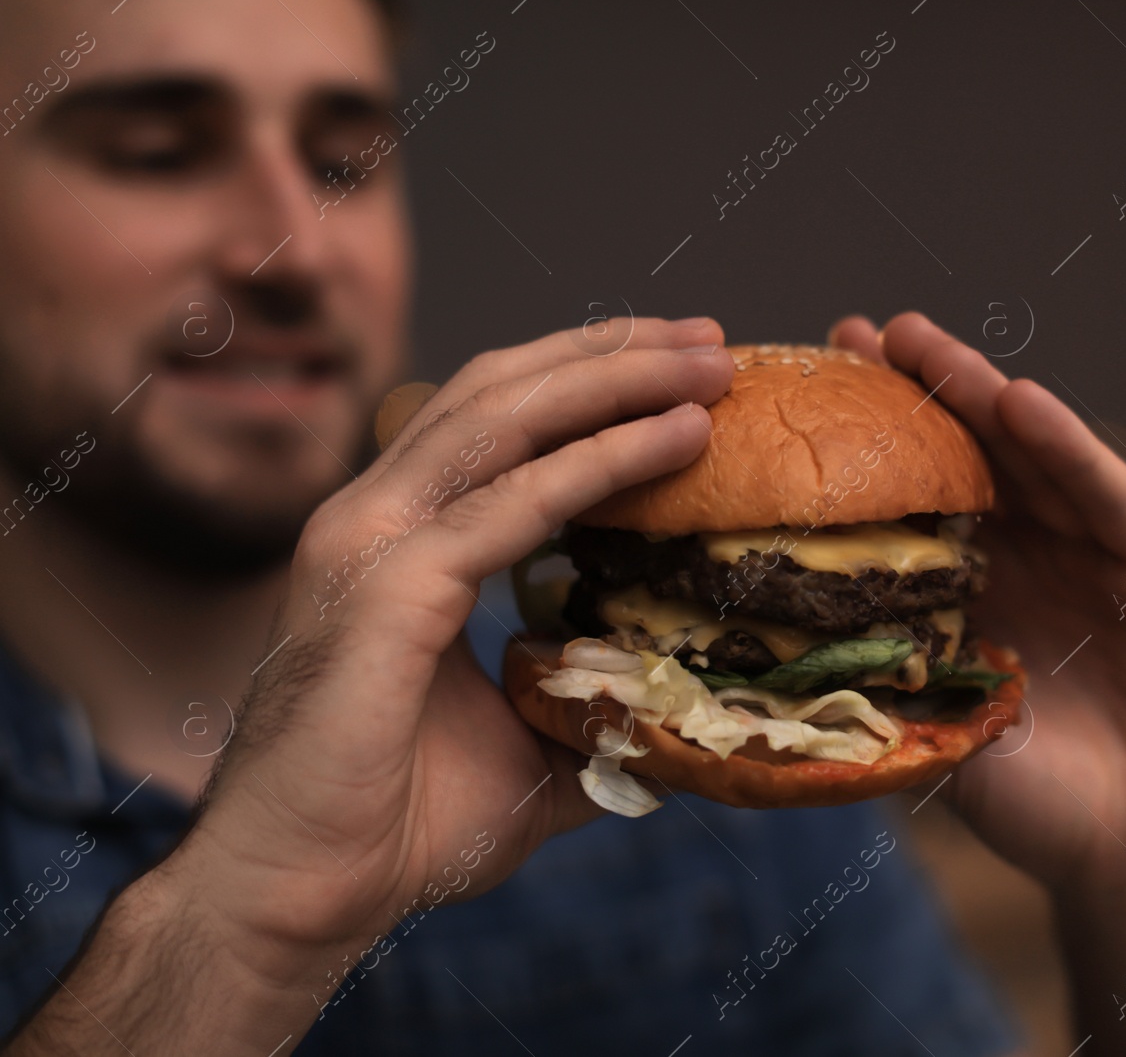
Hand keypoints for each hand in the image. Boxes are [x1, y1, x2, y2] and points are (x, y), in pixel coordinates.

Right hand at [165, 317, 732, 980]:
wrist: (301, 898)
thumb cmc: (398, 825)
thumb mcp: (525, 741)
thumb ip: (591, 703)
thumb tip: (675, 706)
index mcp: (397, 539)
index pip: (496, 421)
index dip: (586, 379)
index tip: (680, 366)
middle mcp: (376, 518)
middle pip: (503, 391)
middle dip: (612, 354)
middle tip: (710, 340)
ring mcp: (371, 542)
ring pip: (506, 418)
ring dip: (615, 380)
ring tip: (708, 363)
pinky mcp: (387, 586)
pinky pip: (513, 501)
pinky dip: (601, 460)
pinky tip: (674, 437)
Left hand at [829, 313, 1125, 895]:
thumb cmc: (1046, 807)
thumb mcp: (946, 740)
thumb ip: (889, 690)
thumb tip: (774, 656)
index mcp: (981, 592)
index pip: (919, 501)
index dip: (869, 449)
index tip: (804, 395)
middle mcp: (1038, 558)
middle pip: (972, 457)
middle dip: (915, 393)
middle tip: (852, 334)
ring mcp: (1103, 555)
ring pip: (1036, 458)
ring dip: (979, 395)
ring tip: (919, 339)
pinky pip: (1112, 499)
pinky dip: (1069, 451)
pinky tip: (1020, 404)